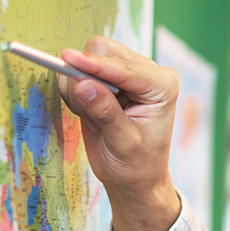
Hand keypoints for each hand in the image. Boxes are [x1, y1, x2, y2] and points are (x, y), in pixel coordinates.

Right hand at [57, 36, 181, 230]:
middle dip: (86, 76)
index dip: (94, 65)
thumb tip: (82, 85)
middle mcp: (147, 73)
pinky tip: (90, 115)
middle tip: (88, 113)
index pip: (123, 67)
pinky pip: (79, 72)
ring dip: (79, 86)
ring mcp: (127, 73)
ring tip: (94, 120)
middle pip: (103, 51)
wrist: (135, 179)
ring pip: (88, 57)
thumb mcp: (123, 144)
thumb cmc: (137, 166)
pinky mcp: (109, 80)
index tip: (68, 59)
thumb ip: (105, 113)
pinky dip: (76, 91)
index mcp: (162, 85)